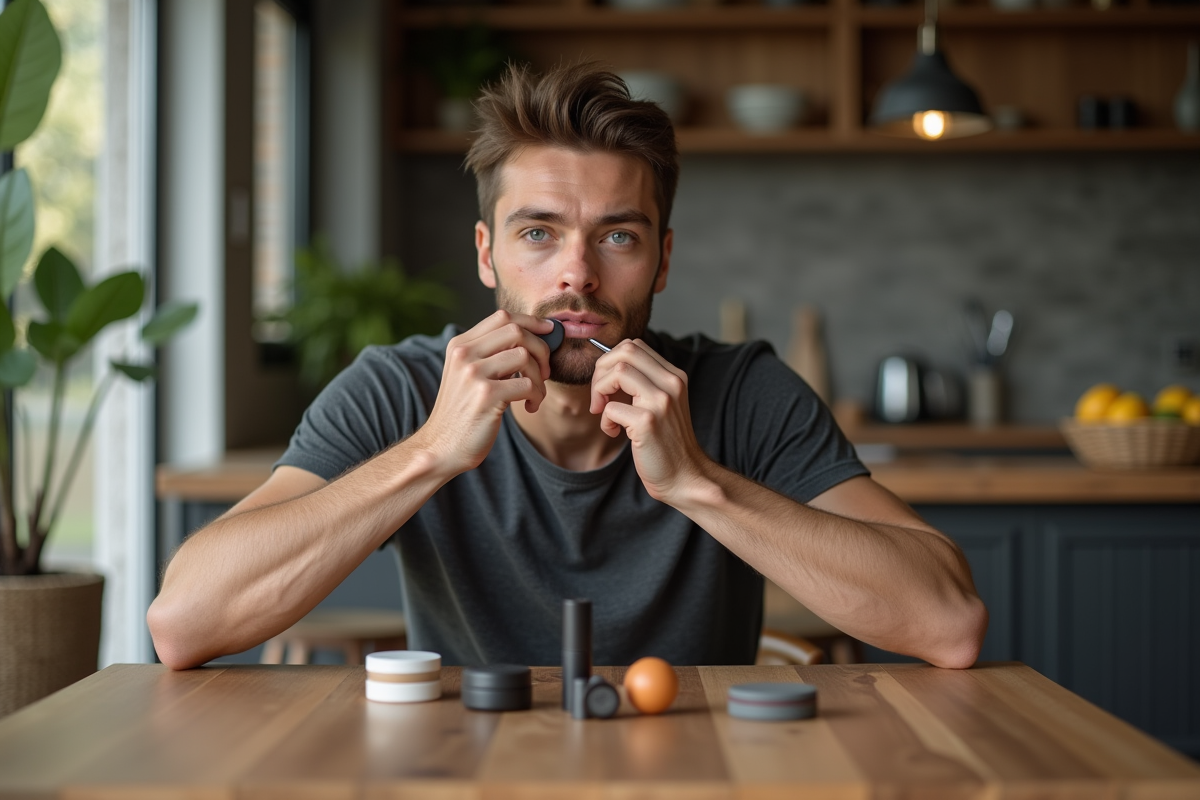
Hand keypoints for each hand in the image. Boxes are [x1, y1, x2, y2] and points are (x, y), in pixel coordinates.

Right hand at [414, 311, 553, 474]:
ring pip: (525, 356)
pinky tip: (530, 406)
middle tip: (544, 371)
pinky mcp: (486, 396)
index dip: (532, 321)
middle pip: (516, 331)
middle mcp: (464, 354)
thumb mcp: (467, 374)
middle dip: (540, 348)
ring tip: (535, 393)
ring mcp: (473, 374)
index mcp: (460, 345)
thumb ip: (490, 353)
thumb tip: (532, 337)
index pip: (502, 317)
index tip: (549, 331)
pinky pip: (527, 385)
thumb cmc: (463, 411)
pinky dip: (537, 395)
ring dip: (540, 376)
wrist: (441, 447)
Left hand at [589, 340, 709, 502]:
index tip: (607, 386)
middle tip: (600, 397)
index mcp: (674, 376)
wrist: (684, 476)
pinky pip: (611, 408)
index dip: (611, 361)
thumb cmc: (666, 442)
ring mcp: (661, 402)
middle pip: (626, 350)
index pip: (634, 346)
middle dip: (601, 370)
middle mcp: (671, 384)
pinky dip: (605, 420)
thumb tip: (607, 366)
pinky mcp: (648, 422)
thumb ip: (644, 383)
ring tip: (603, 411)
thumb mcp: (661, 404)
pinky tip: (614, 432)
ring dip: (600, 391)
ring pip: (618, 371)